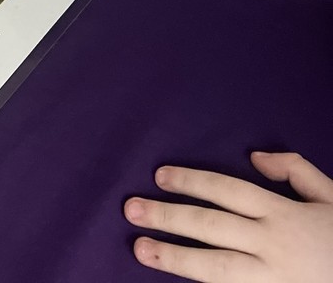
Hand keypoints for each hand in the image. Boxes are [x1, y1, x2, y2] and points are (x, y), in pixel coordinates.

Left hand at [124, 152, 332, 281]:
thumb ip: (297, 172)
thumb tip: (255, 156)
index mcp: (284, 214)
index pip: (228, 191)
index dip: (192, 182)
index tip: (158, 176)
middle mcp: (273, 245)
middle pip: (213, 227)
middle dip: (169, 216)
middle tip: (130, 209)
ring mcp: (274, 280)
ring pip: (216, 267)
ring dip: (175, 257)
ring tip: (139, 248)